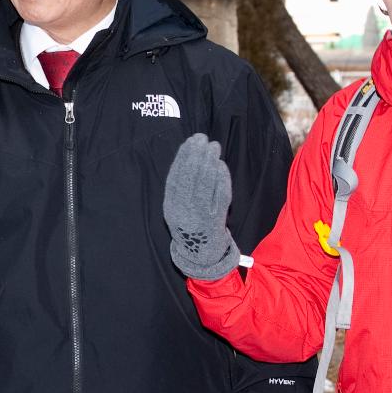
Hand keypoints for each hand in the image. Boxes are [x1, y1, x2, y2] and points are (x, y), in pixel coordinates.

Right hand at [163, 134, 239, 279]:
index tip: (190, 141)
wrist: (199, 253)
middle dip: (197, 155)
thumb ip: (180, 186)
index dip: (183, 156)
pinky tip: (221, 165)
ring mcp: (200, 216)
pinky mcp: (216, 219)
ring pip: (205, 184)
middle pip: (191, 178)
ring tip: (213, 146)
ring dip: (210, 162)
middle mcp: (183, 211)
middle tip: (203, 139)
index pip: (176, 176)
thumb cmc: (188, 223)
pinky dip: (221, 178)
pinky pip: (220, 195)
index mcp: (170, 207)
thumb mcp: (176, 207)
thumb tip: (189, 156)